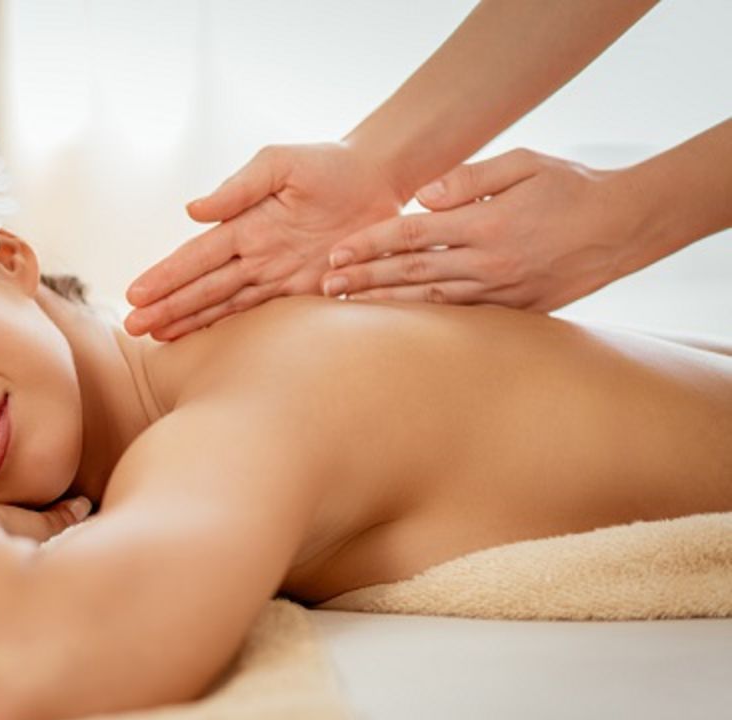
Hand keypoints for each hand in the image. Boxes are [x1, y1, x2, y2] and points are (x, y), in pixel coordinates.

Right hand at [124, 142, 400, 339]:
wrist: (381, 177)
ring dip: (191, 322)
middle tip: (133, 328)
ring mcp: (279, 276)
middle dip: (168, 308)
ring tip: (157, 338)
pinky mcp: (308, 291)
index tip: (136, 295)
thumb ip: (239, 187)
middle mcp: (255, 255)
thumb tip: (193, 211)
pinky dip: (237, 331)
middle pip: (203, 287)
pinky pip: (268, 316)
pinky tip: (210, 342)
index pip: (196, 257)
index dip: (167, 277)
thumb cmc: (329, 164)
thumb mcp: (280, 164)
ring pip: (226, 306)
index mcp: (244, 225)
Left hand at [324, 148, 631, 310]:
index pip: (412, 235)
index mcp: (486, 224)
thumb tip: (421, 196)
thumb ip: (469, 177)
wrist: (625, 226)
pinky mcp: (515, 311)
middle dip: (364, 280)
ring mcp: (502, 291)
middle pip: (411, 273)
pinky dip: (424, 320)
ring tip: (347, 309)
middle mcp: (489, 262)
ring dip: (385, 305)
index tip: (337, 253)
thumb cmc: (570, 187)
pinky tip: (396, 325)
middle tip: (324, 288)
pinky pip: (460, 317)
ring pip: (430, 302)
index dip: (370, 244)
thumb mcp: (524, 163)